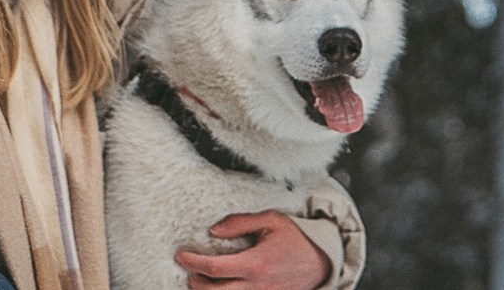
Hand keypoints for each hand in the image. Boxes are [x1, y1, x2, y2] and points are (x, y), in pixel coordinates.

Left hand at [174, 210, 330, 289]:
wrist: (322, 261)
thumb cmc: (296, 238)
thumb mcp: (270, 220)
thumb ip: (240, 223)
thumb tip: (213, 231)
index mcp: (256, 263)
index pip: (215, 268)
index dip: (193, 263)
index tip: (181, 256)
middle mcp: (257, 285)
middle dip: (195, 283)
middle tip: (188, 270)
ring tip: (199, 281)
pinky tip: (219, 287)